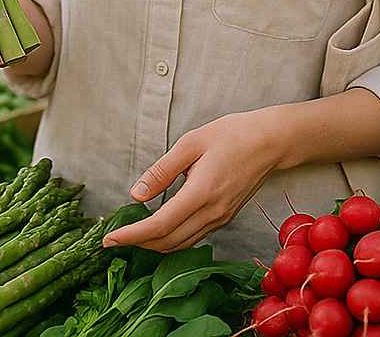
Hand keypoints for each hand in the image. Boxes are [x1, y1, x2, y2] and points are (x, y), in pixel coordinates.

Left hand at [102, 110, 281, 252]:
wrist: (270, 142)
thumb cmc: (232, 135)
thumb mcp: (191, 143)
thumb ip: (162, 171)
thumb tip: (136, 194)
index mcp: (202, 193)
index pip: (160, 225)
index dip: (132, 236)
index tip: (109, 239)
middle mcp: (212, 213)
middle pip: (168, 242)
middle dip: (138, 244)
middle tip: (113, 239)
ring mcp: (221, 218)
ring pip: (181, 244)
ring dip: (154, 245)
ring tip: (131, 235)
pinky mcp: (225, 217)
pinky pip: (193, 237)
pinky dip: (171, 239)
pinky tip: (159, 228)